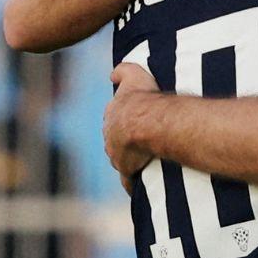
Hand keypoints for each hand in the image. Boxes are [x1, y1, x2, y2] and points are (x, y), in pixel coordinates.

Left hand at [104, 63, 160, 193]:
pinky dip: (131, 183)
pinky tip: (136, 187)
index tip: (133, 121)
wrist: (147, 122)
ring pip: (120, 159)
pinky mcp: (125, 168)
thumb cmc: (143, 98)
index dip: (124, 120)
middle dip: (123, 142)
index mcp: (112, 115)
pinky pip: (127, 178)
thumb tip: (112, 74)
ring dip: (128, 160)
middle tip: (140, 141)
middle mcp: (109, 135)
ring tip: (142, 162)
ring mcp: (116, 154)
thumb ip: (122, 71)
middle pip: (115, 140)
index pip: (114, 118)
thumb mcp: (134, 75)